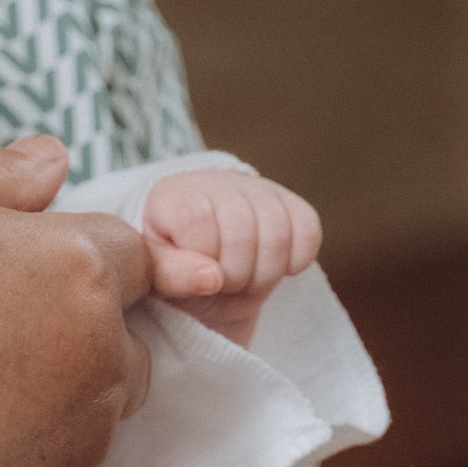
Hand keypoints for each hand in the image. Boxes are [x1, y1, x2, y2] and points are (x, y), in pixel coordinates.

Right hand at [0, 137, 155, 466]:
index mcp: (77, 269)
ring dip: (49, 398)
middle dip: (71, 329)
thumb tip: (53, 161)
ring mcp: (87, 442)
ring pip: (93, 407)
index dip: (72, 252)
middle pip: (119, 333)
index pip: (126, 248)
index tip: (20, 271)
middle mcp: (104, 355)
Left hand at [143, 169, 322, 327]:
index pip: (196, 219)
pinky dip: (297, 260)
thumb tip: (212, 277)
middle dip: (234, 276)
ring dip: (265, 274)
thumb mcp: (158, 275)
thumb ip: (173, 275)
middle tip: (223, 284)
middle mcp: (216, 182)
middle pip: (242, 234)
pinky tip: (275, 268)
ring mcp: (257, 188)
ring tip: (245, 279)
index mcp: (173, 195)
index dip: (202, 261)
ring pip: (279, 234)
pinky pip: (309, 231)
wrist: (204, 258)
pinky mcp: (291, 202)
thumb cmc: (176, 268)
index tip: (196, 275)